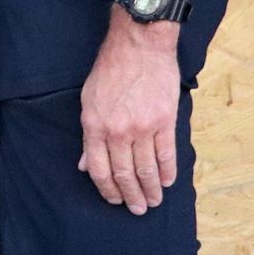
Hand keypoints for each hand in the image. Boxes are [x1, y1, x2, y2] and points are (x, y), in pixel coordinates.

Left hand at [78, 19, 182, 213]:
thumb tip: (85, 164)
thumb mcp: (88, 99)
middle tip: (137, 209)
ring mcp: (143, 126)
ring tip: (154, 201)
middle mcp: (117, 130)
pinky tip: (168, 182)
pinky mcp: (165, 120)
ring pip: (147, 168)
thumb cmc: (110, 70)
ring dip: (151, 189)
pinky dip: (168, 171)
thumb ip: (89, 134)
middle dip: (131, 195)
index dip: (107, 189)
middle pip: (124, 173)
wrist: (139, 45)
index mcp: (95, 125)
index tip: (114, 200)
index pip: (99, 169)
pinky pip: (166, 153)